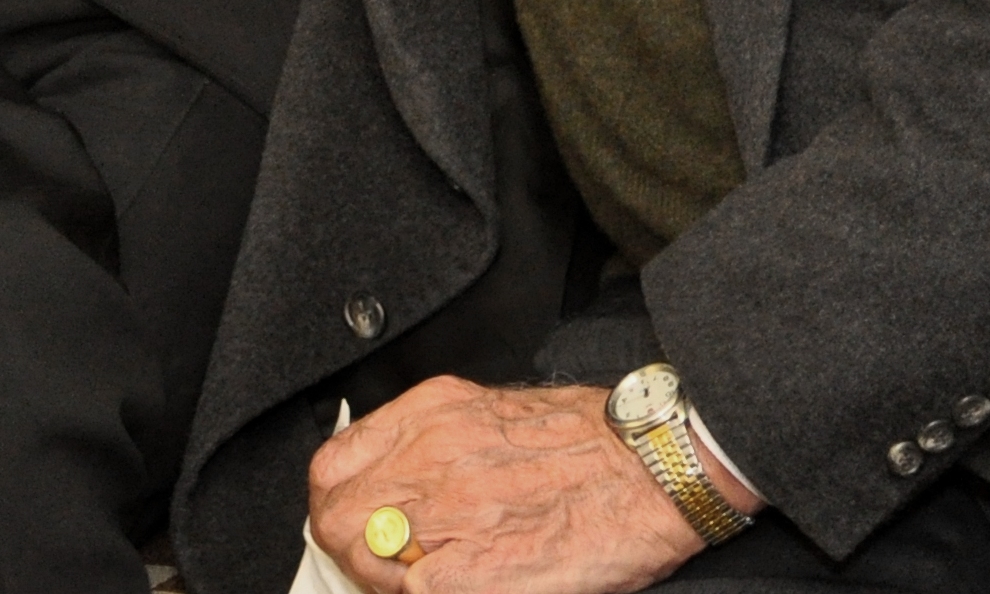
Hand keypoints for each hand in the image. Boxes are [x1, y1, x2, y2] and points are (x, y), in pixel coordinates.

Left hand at [307, 377, 725, 593]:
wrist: (654, 469)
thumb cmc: (590, 444)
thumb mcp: (490, 414)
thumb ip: (432, 442)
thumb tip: (392, 483)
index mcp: (430, 416)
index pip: (335, 466)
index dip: (336, 502)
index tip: (352, 522)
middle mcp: (430, 459)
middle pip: (337, 515)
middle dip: (348, 546)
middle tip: (380, 565)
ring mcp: (449, 516)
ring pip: (363, 556)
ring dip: (380, 576)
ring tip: (419, 579)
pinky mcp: (473, 572)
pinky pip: (413, 592)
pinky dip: (421, 593)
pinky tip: (456, 586)